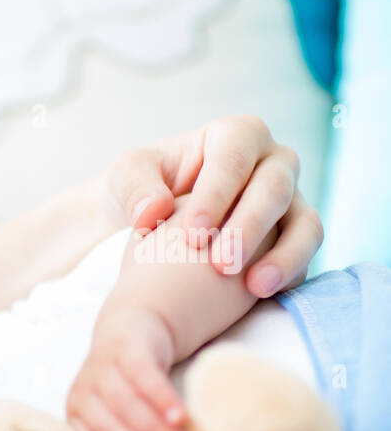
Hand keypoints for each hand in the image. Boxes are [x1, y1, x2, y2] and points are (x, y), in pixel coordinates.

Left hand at [66, 308, 192, 430]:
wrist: (130, 331)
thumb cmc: (128, 389)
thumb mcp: (118, 416)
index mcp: (76, 418)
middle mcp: (82, 394)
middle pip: (110, 429)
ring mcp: (100, 370)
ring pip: (126, 404)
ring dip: (156, 430)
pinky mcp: (123, 349)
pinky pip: (142, 377)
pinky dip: (161, 398)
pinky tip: (180, 416)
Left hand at [107, 116, 323, 296]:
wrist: (155, 219)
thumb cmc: (142, 189)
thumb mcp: (124, 177)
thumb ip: (134, 186)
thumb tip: (155, 210)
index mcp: (236, 136)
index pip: (234, 159)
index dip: (217, 195)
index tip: (192, 235)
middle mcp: (272, 162)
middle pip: (274, 189)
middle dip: (249, 228)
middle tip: (221, 266)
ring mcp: (290, 199)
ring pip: (305, 221)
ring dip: (285, 254)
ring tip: (254, 287)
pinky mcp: (295, 234)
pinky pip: (306, 253)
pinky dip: (290, 272)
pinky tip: (263, 294)